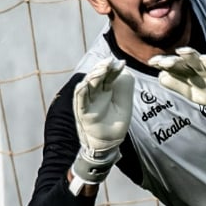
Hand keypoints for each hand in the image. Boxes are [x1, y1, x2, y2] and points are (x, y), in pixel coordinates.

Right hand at [71, 58, 133, 185]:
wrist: (110, 142)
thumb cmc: (116, 122)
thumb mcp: (125, 103)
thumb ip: (125, 87)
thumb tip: (125, 70)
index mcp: (105, 89)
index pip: (107, 75)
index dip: (113, 68)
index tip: (121, 63)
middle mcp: (95, 93)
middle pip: (96, 77)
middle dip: (102, 68)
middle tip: (109, 62)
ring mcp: (88, 102)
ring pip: (87, 85)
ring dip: (93, 76)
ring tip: (102, 70)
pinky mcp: (83, 112)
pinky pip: (80, 100)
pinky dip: (81, 91)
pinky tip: (84, 84)